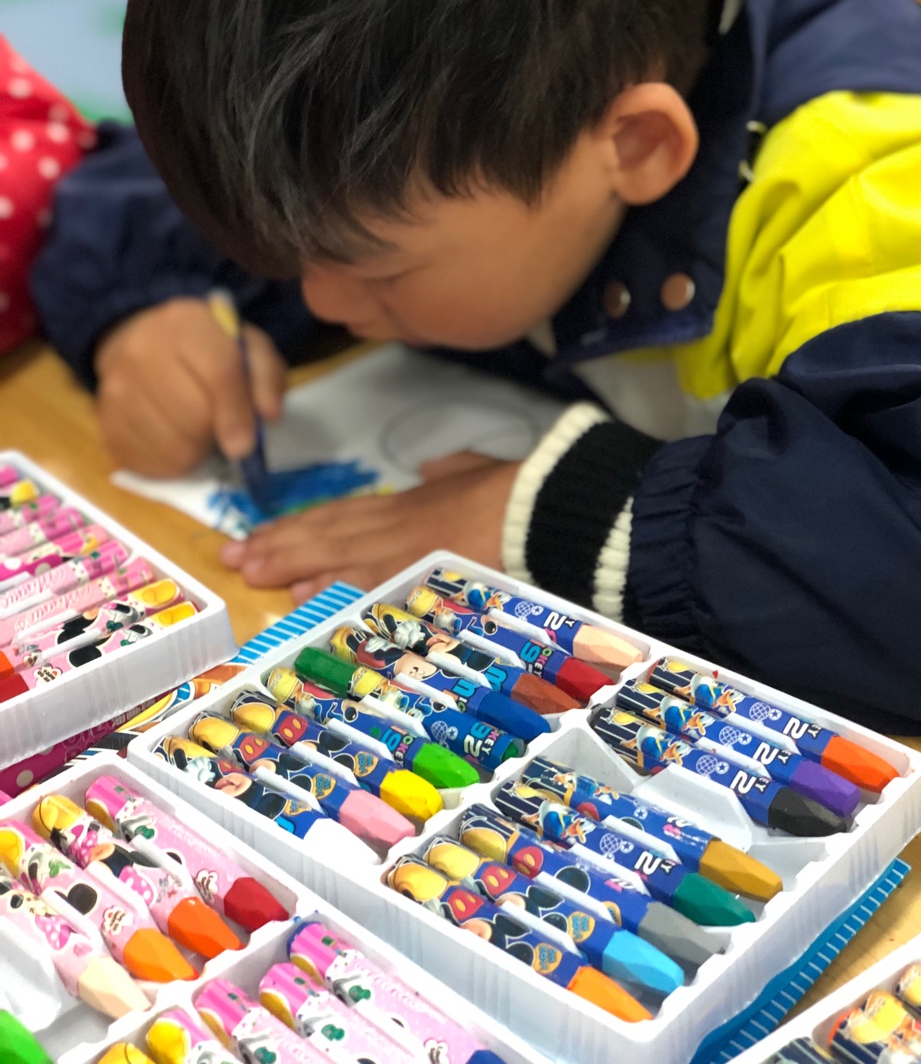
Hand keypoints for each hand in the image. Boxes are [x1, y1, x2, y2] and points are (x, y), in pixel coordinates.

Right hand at [94, 298, 285, 476]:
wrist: (141, 342)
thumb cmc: (205, 348)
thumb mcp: (246, 346)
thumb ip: (266, 376)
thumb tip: (268, 415)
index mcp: (187, 324)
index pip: (218, 371)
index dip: (236, 412)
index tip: (246, 445)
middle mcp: (142, 351)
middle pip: (192, 416)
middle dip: (215, 431)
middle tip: (217, 425)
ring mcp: (116, 389)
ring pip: (171, 446)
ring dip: (195, 451)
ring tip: (196, 431)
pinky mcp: (105, 424)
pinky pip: (147, 464)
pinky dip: (170, 463)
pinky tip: (174, 441)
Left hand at [220, 451, 517, 602]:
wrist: (545, 506)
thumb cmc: (521, 490)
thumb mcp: (481, 472)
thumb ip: (455, 470)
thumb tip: (436, 468)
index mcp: (412, 504)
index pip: (343, 515)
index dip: (299, 526)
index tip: (262, 535)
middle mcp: (399, 525)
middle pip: (327, 533)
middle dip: (278, 545)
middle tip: (231, 556)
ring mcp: (406, 550)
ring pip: (336, 557)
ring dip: (289, 564)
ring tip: (248, 570)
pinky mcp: (419, 574)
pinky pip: (366, 585)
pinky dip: (333, 589)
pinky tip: (302, 595)